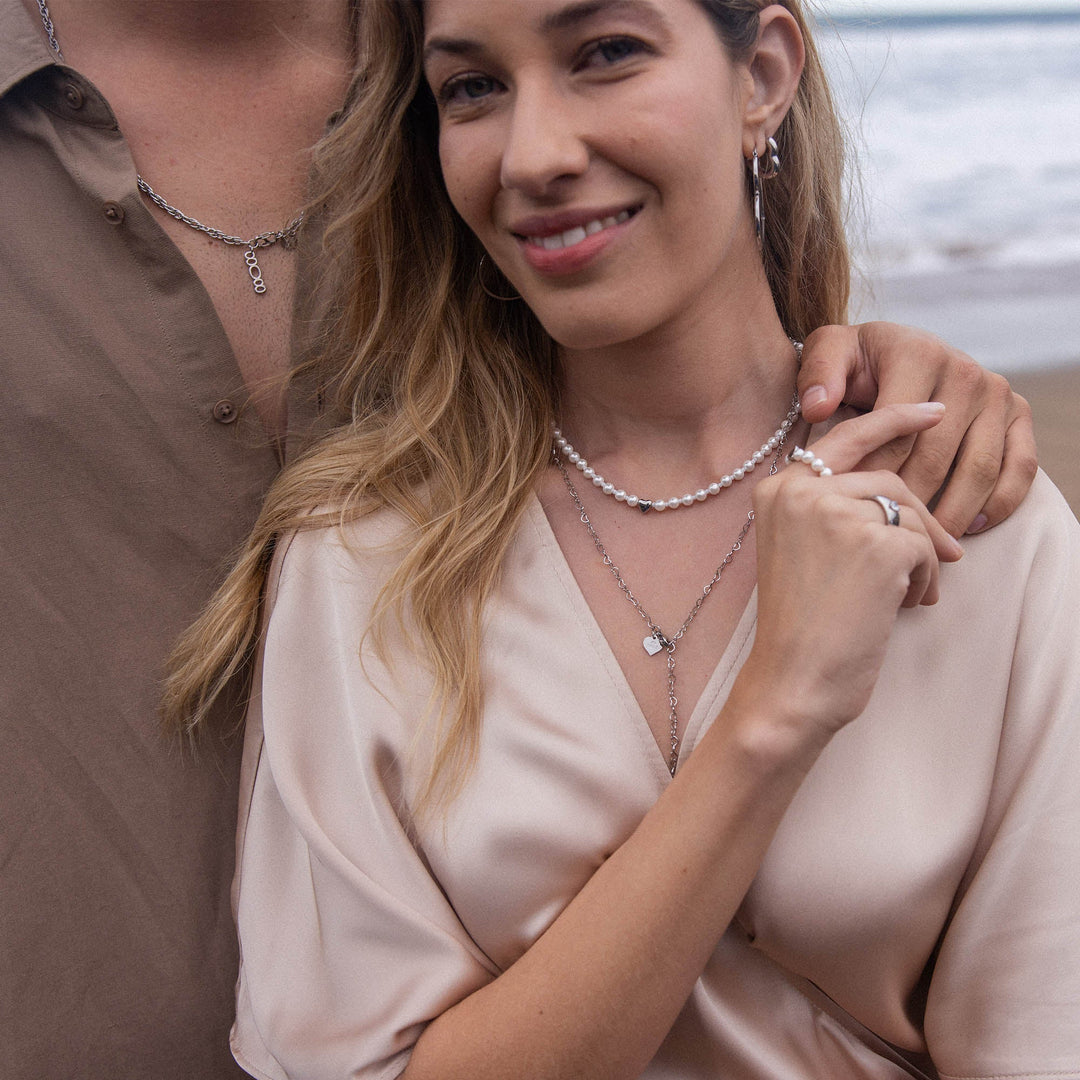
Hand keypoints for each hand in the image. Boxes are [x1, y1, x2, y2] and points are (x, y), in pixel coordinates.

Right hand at [738, 403, 961, 744]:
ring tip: (907, 595)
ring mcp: (837, 512)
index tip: (930, 412)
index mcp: (777, 489)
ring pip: (910, 511)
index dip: (891, 419)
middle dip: (922, 518)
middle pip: (887, 478)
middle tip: (950, 553)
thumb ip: (831, 506)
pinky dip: (924, 579)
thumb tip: (901, 489)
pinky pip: (925, 546)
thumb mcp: (800, 550)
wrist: (792, 680)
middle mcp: (801, 490)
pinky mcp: (875, 542)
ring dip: (922, 555)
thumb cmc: (800, 625)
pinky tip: (903, 607)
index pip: (843, 436)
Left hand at [796, 323, 1037, 537]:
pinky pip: (1020, 467)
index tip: (857, 509)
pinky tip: (970, 528)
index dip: (875, 475)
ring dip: (954, 514)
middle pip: (936, 456)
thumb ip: (818, 374)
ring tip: (924, 545)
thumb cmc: (855, 363)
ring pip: (979, 468)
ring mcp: (996, 394)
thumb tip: (818, 406)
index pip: (897, 432)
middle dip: (910, 503)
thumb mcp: (828, 354)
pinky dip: (999, 503)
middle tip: (888, 538)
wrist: (896, 351)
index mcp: (917, 355)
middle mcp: (964, 370)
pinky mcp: (1019, 414)